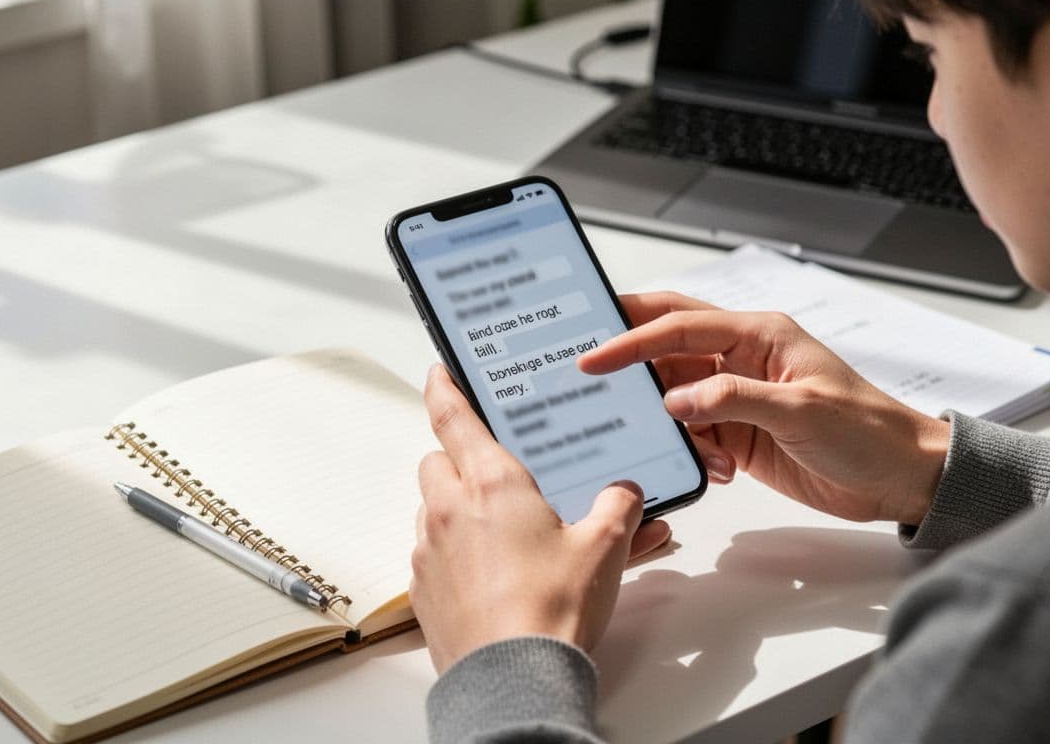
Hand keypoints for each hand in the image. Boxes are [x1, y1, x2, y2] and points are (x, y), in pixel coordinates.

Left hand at [411, 364, 671, 672]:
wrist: (514, 678)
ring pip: (434, 508)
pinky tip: (494, 574)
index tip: (439, 371)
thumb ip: (620, 507)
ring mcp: (430, 551)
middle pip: (438, 460)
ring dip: (460, 509)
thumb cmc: (552, 610)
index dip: (444, 386)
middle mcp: (449, 508)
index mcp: (491, 483)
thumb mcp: (605, 548)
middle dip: (460, 458)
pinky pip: (433, 554)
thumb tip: (625, 494)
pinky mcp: (424, 591)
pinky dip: (456, 554)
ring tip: (507, 533)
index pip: (453, 415)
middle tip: (498, 473)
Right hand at [578, 292, 949, 524]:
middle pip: (669, 345)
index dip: (631, 340)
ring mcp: (739, 396)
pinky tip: (714, 468)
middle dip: (629, 358)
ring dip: (665, 420)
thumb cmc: (869, 431)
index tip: (594, 357)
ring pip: (675, 395)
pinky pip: (693, 434)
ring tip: (661, 439)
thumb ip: (734, 399)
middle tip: (587, 373)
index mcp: (760, 335)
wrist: (902, 478)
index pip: (680, 325)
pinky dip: (690, 451)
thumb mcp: (802, 411)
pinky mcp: (740, 433)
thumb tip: (677, 399)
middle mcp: (743, 358)